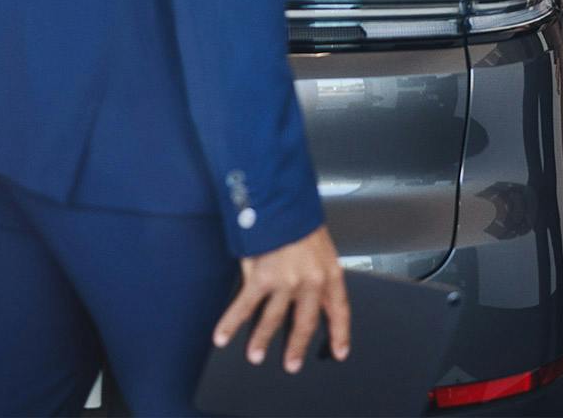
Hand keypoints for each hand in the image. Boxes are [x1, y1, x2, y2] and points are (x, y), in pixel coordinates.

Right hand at [213, 224, 349, 373]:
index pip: (339, 309)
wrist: (283, 200)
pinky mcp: (262, 278)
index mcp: (330, 272)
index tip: (339, 351)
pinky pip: (244, 307)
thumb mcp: (320, 243)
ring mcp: (286, 282)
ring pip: (273, 320)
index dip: (340, 333)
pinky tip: (222, 335)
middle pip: (305, 323)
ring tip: (255, 356)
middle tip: (291, 364)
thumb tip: (310, 289)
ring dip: (261, 340)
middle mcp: (311, 282)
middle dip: (297, 346)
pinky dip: (231, 323)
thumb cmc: (300, 216)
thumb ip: (316, 268)